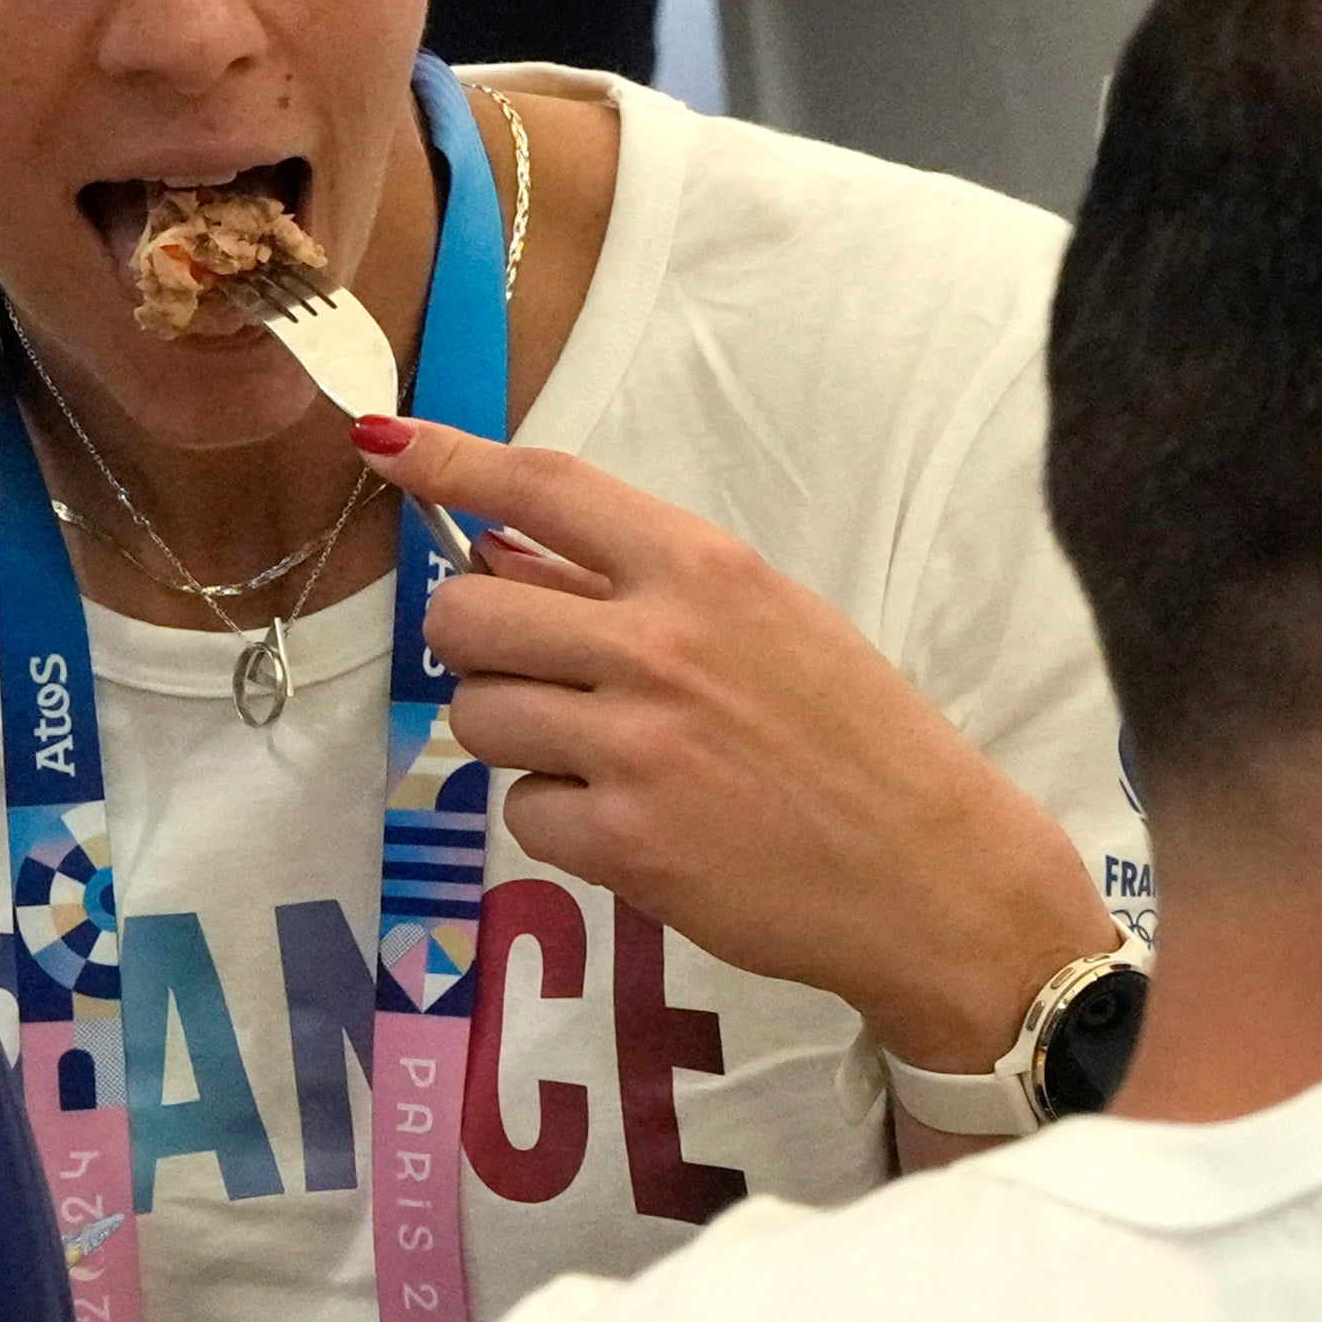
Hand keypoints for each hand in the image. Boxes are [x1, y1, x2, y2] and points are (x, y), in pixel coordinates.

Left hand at [358, 411, 1114, 1076]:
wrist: (937, 876)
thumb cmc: (863, 743)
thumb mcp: (777, 629)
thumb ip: (643, 594)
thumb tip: (503, 563)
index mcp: (709, 572)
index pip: (547, 490)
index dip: (449, 463)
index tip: (385, 446)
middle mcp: (663, 646)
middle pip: (466, 617)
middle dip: (473, 648)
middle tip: (530, 676)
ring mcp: (637, 746)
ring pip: (479, 719)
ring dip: (521, 740)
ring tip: (609, 763)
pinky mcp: (622, 842)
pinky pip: (523, 814)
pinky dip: (564, 824)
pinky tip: (640, 829)